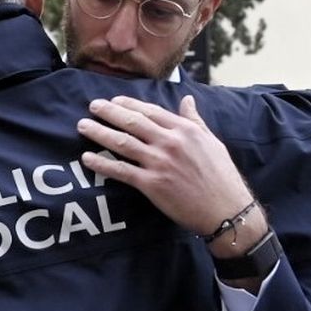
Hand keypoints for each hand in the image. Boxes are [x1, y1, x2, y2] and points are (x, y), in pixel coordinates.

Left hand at [77, 96, 267, 257]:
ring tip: (83, 126)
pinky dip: (102, 163)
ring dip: (99, 133)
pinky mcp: (152, 184)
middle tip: (92, 106)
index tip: (113, 100)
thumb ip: (195, 120)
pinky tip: (87, 158)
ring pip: (122, 143)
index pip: (150, 111)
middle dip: (109, 112)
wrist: (227, 210)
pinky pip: (121, 171)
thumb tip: (187, 100)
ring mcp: (159, 163)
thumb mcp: (212, 141)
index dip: (128, 104)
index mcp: (184, 130)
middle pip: (132, 122)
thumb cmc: (222, 176)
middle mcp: (170, 142)